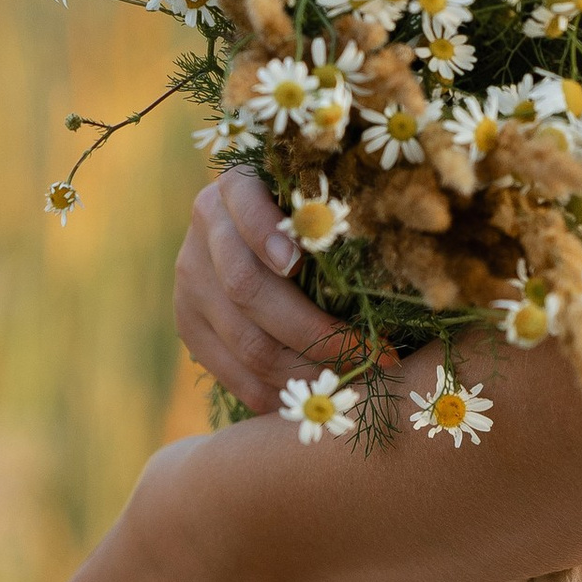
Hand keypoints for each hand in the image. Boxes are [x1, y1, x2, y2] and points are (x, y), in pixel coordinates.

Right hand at [173, 167, 387, 416]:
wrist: (242, 224)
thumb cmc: (308, 210)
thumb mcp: (314, 196)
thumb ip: (332, 214)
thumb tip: (393, 252)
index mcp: (237, 184)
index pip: (246, 206)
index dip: (268, 234)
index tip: (298, 264)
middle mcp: (206, 228)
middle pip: (248, 287)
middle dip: (314, 329)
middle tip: (369, 353)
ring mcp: (191, 278)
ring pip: (244, 340)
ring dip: (303, 369)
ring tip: (352, 381)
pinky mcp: (188, 322)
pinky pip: (229, 371)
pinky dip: (273, 392)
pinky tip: (313, 397)